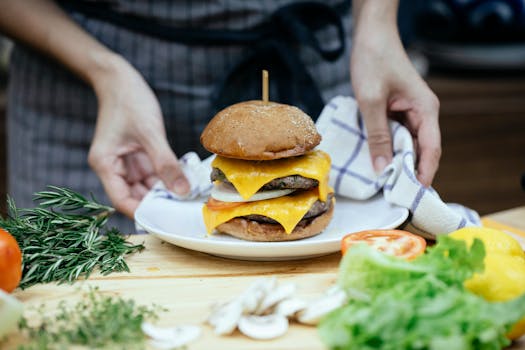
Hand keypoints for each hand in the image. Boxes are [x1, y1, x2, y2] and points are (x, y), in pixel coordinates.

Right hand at [88, 55, 189, 217]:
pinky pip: (153, 174)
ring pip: (146, 187)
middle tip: (184, 209)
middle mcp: (113, 168)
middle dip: (157, 203)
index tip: (167, 219)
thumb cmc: (129, 101)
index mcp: (105, 165)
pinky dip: (167, 179)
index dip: (143, 212)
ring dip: (164, 192)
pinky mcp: (138, 156)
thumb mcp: (150, 134)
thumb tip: (182, 192)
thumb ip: (166, 164)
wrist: (120, 79)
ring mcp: (126, 163)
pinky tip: (184, 182)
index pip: (122, 200)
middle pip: (135, 196)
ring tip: (188, 197)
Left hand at [350, 2, 440, 186]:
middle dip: (410, 172)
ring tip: (385, 184)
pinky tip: (377, 161)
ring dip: (397, 161)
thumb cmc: (374, 61)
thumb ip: (377, 135)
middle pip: (421, 150)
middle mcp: (423, 113)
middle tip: (395, 195)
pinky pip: (396, 135)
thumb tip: (382, 169)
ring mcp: (410, 112)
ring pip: (407, 144)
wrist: (370, 36)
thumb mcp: (371, 101)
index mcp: (426, 110)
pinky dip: (388, 148)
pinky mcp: (398, 111)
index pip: (431, 149)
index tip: (415, 195)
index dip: (424, 173)